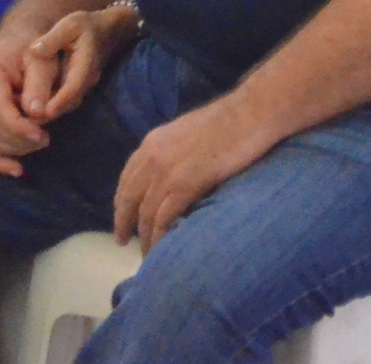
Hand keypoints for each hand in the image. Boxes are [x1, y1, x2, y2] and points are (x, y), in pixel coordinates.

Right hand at [0, 34, 54, 176]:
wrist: (16, 44)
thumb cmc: (32, 50)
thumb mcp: (42, 60)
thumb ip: (40, 84)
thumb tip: (36, 114)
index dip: (19, 128)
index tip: (43, 136)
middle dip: (18, 140)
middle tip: (45, 139)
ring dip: (13, 149)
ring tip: (38, 143)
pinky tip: (16, 170)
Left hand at [16, 5, 137, 124]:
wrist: (106, 32)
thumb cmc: (86, 26)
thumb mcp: (70, 25)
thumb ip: (53, 38)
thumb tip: (35, 50)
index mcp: (85, 64)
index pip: (74, 86)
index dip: (60, 100)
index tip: (45, 111)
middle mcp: (87, 81)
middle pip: (70, 102)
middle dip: (51, 113)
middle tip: (28, 122)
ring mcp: (84, 87)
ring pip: (68, 105)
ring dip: (50, 114)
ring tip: (27, 121)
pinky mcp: (77, 89)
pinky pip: (65, 103)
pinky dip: (51, 109)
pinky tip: (33, 112)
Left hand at [111, 94, 280, 250]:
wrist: (249, 114)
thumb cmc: (227, 123)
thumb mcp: (186, 134)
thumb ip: (172, 153)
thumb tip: (170, 177)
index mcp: (152, 142)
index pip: (127, 178)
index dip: (121, 202)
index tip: (122, 218)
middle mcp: (152, 157)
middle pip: (128, 198)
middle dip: (123, 223)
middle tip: (122, 241)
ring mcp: (166, 172)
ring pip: (145, 214)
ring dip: (144, 238)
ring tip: (147, 256)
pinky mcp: (184, 185)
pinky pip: (164, 219)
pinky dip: (160, 238)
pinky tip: (163, 250)